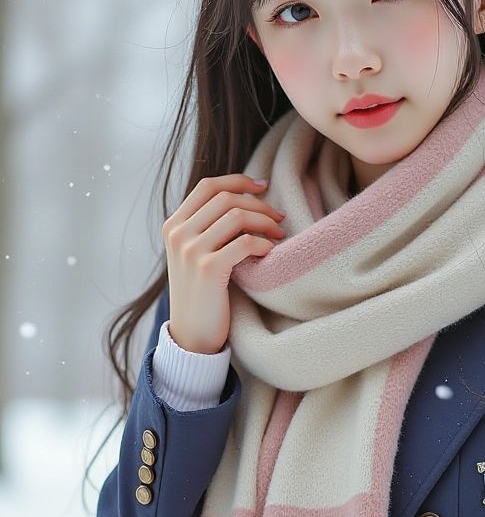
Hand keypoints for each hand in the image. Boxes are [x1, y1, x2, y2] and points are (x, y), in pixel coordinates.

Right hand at [161, 173, 285, 353]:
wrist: (192, 336)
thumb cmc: (202, 294)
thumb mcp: (194, 254)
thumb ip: (207, 227)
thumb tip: (244, 200)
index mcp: (173, 225)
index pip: (208, 186)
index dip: (239, 181)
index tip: (263, 187)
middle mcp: (178, 234)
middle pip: (226, 198)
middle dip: (259, 205)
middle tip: (279, 218)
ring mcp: (190, 250)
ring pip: (237, 216)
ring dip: (265, 223)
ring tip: (279, 235)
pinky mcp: (208, 269)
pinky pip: (244, 242)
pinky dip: (263, 244)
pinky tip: (270, 252)